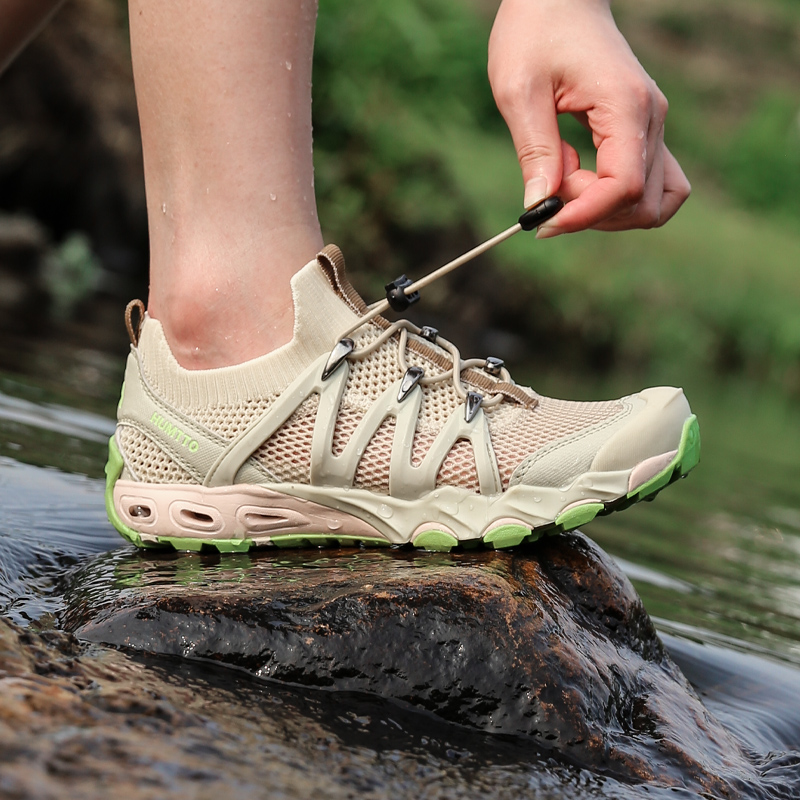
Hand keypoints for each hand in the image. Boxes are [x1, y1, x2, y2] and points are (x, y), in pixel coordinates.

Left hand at [488, 0, 689, 236]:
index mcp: (626, 106)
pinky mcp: (643, 131)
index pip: (623, 187)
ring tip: (564, 182)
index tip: (541, 219)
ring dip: (607, 211)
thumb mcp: (519, 90)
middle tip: (548, 187)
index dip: (583, 214)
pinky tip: (579, 178)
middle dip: (591, 212)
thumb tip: (539, 205)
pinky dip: (616, 197)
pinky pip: (649, 184)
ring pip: (654, 200)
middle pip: (642, 202)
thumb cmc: (534, 33)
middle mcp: (652, 119)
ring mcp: (653, 126)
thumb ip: (534, 151)